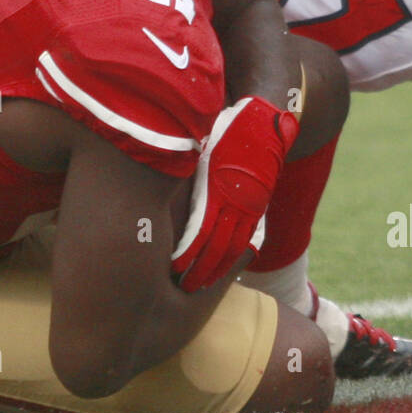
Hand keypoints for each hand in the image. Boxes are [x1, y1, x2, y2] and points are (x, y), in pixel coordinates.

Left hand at [171, 96, 299, 292]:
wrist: (263, 122)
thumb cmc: (223, 130)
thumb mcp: (198, 147)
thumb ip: (180, 170)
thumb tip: (148, 178)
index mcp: (214, 188)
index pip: (199, 233)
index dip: (186, 255)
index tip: (172, 270)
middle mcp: (233, 201)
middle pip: (215, 248)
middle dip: (199, 271)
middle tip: (183, 289)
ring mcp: (248, 206)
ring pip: (232, 249)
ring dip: (217, 270)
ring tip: (200, 286)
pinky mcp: (258, 207)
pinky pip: (246, 239)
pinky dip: (234, 257)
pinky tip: (223, 269)